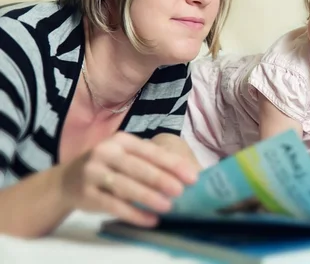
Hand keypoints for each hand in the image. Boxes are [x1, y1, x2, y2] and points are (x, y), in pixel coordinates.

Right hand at [59, 132, 197, 226]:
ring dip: (148, 197)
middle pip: (138, 167)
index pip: (151, 152)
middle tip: (181, 191)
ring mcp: (92, 172)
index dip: (173, 164)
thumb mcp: (125, 156)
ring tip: (168, 206)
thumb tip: (184, 176)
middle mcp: (105, 152)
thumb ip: (148, 162)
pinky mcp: (85, 193)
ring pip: (124, 186)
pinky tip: (150, 220)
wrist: (65, 181)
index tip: (193, 177)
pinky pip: (112, 205)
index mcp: (121, 140)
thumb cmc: (107, 167)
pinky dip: (133, 213)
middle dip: (161, 179)